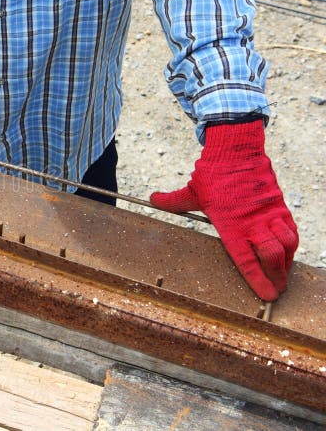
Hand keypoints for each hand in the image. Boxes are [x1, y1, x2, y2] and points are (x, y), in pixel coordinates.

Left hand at [150, 120, 296, 300]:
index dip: (258, 279)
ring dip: (287, 262)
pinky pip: (292, 229)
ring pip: (286, 243)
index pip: (245, 258)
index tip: (267, 295)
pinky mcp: (279, 205)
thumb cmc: (212, 173)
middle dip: (276, 276)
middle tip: (277, 289)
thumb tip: (153, 199)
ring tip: (284, 274)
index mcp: (229, 223)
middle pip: (271, 255)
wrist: (236, 149)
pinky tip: (288, 253)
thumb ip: (172, 201)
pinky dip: (292, 244)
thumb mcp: (191, 191)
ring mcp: (268, 213)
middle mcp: (252, 221)